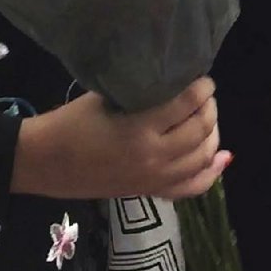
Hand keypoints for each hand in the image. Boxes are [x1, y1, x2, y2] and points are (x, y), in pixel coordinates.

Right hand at [12, 77, 228, 200]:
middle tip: (205, 94)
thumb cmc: (70, 123)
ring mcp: (155, 179)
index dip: (201, 89)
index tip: (203, 78)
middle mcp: (154, 157)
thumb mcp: (104, 98)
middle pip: (200, 130)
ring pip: (202, 157)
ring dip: (213, 134)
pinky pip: (192, 187)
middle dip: (209, 108)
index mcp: (140, 130)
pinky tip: (223, 157)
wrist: (47, 163)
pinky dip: (211, 173)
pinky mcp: (150, 192)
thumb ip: (140, 92)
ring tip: (208, 115)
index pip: (186, 105)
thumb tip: (171, 79)